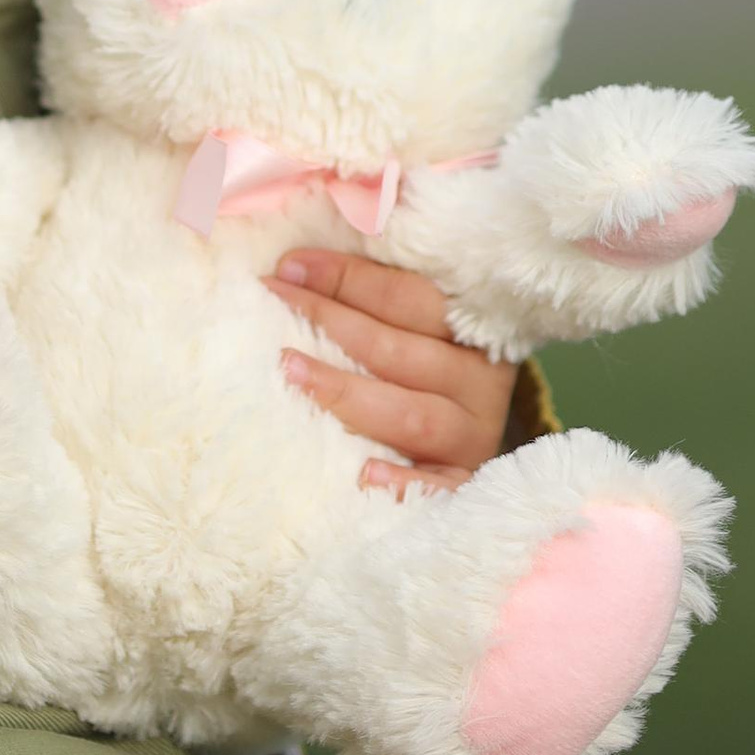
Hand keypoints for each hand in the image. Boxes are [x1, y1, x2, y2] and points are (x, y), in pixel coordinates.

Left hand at [267, 249, 517, 494]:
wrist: (460, 449)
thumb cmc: (412, 372)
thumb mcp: (407, 329)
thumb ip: (370, 300)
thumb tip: (296, 266)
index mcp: (470, 331)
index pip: (408, 297)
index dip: (348, 279)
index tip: (288, 267)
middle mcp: (479, 383)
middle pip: (400, 351)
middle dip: (332, 323)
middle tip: (275, 306)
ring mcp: (472, 439)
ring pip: (412, 415)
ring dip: (348, 393)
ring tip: (292, 373)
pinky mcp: (463, 488)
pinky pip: (439, 489)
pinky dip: (405, 482)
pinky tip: (365, 473)